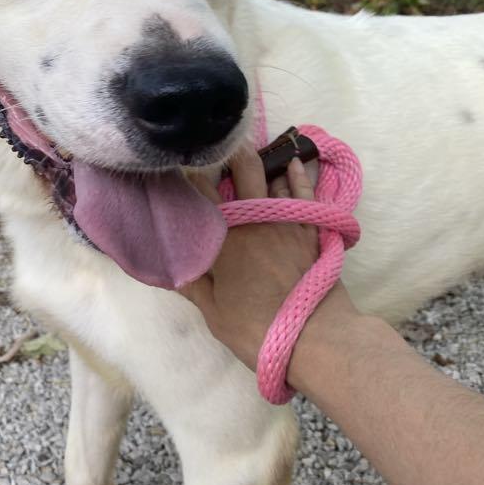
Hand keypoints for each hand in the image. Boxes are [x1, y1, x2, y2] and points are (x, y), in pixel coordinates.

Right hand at [182, 149, 356, 372]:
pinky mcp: (311, 228)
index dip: (187, 173)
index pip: (200, 190)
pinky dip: (297, 175)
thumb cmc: (256, 328)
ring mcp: (285, 219)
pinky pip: (304, 192)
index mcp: (224, 236)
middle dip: (227, 152)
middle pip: (241, 168)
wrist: (315, 338)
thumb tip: (169, 267)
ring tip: (245, 151)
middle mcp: (254, 217)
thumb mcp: (213, 312)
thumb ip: (192, 284)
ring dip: (258, 162)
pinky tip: (291, 163)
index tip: (178, 166)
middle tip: (215, 146)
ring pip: (272, 174)